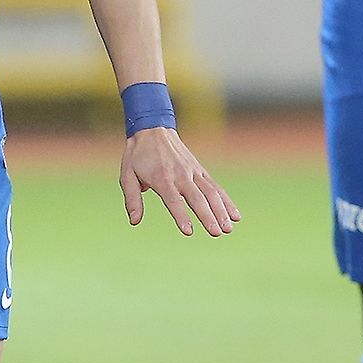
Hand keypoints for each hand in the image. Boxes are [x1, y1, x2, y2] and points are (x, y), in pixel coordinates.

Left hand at [120, 128, 240, 236]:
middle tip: (216, 233)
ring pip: (211, 193)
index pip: (173, 200)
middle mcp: (180, 175)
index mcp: (162, 178)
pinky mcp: (200, 171)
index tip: (189, 231)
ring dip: (221, 211)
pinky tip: (235, 215)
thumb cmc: (138, 156)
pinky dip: (226, 201)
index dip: (181, 215)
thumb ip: (132, 199)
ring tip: (229, 228)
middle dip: (208, 216)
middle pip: (197, 198)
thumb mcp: (127, 175)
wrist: (153, 129)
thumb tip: (134, 221)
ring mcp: (193, 172)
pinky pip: (215, 187)